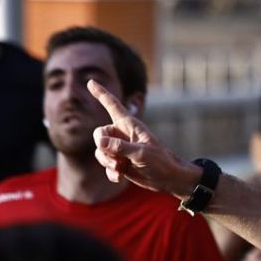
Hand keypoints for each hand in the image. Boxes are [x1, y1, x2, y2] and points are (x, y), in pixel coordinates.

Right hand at [89, 79, 202, 197]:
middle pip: (98, 134)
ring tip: (120, 169)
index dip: (101, 93)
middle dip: (103, 148)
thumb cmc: (160, 161)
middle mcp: (122, 135)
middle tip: (116, 159)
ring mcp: (120, 149)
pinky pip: (106, 165)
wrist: (168, 179)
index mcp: (129, 125)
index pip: (112, 106)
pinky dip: (111, 173)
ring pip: (100, 151)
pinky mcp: (120, 162)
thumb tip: (99, 142)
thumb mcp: (141, 153)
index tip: (91, 82)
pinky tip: (119, 178)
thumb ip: (120, 147)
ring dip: (107, 162)